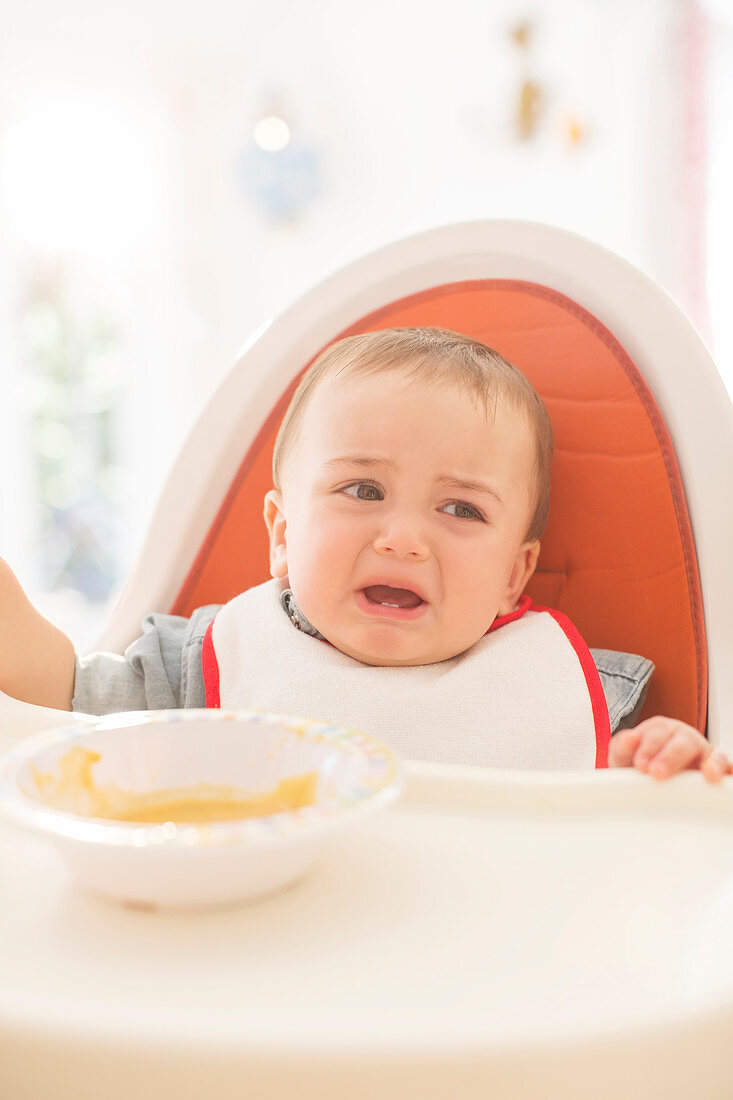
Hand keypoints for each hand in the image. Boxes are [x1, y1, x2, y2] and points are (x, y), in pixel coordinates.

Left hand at [609, 716, 730, 782]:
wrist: (647, 786)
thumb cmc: (638, 768)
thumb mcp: (624, 759)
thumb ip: (622, 748)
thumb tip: (629, 738)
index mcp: (660, 730)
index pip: (657, 732)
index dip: (649, 747)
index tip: (640, 765)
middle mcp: (683, 737)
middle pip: (682, 742)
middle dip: (670, 757)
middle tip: (657, 773)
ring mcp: (702, 753)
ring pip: (709, 752)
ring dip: (708, 763)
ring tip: (707, 774)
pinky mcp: (715, 769)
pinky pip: (724, 767)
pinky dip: (725, 770)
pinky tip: (721, 778)